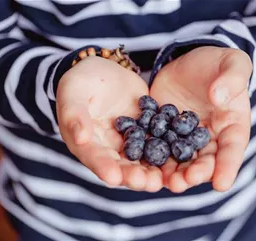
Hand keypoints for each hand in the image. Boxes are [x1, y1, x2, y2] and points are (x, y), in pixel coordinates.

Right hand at [56, 57, 162, 191]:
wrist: (105, 67)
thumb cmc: (81, 80)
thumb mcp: (73, 94)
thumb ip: (75, 116)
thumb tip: (81, 139)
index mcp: (85, 143)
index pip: (94, 158)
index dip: (104, 168)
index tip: (114, 178)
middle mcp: (108, 148)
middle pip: (121, 165)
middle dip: (134, 176)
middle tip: (148, 183)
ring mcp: (130, 141)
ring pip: (142, 160)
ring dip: (153, 171)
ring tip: (165, 179)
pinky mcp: (147, 131)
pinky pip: (159, 142)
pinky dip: (170, 151)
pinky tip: (182, 156)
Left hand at [150, 46, 252, 192]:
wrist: (190, 61)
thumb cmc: (219, 63)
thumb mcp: (232, 63)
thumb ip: (232, 78)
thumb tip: (219, 97)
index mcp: (232, 127)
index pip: (233, 150)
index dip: (227, 167)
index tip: (221, 184)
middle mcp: (210, 140)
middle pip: (205, 162)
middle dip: (195, 174)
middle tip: (184, 182)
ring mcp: (185, 139)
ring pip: (180, 161)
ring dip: (173, 174)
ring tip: (165, 183)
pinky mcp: (163, 134)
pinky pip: (157, 148)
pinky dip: (150, 159)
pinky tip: (141, 167)